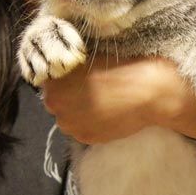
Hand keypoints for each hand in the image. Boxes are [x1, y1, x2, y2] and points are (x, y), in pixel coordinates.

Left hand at [41, 55, 195, 143]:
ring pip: (67, 117)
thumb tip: (61, 67)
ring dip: (77, 111)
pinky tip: (106, 113)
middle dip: (67, 95)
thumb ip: (69, 65)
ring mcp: (69, 124)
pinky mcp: (85, 138)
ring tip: (101, 101)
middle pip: (54, 100)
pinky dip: (90, 123)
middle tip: (90, 88)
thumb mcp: (89, 57)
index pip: (46, 78)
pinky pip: (81, 130)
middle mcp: (55, 105)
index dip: (61, 76)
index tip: (74, 74)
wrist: (148, 91)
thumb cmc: (121, 67)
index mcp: (53, 80)